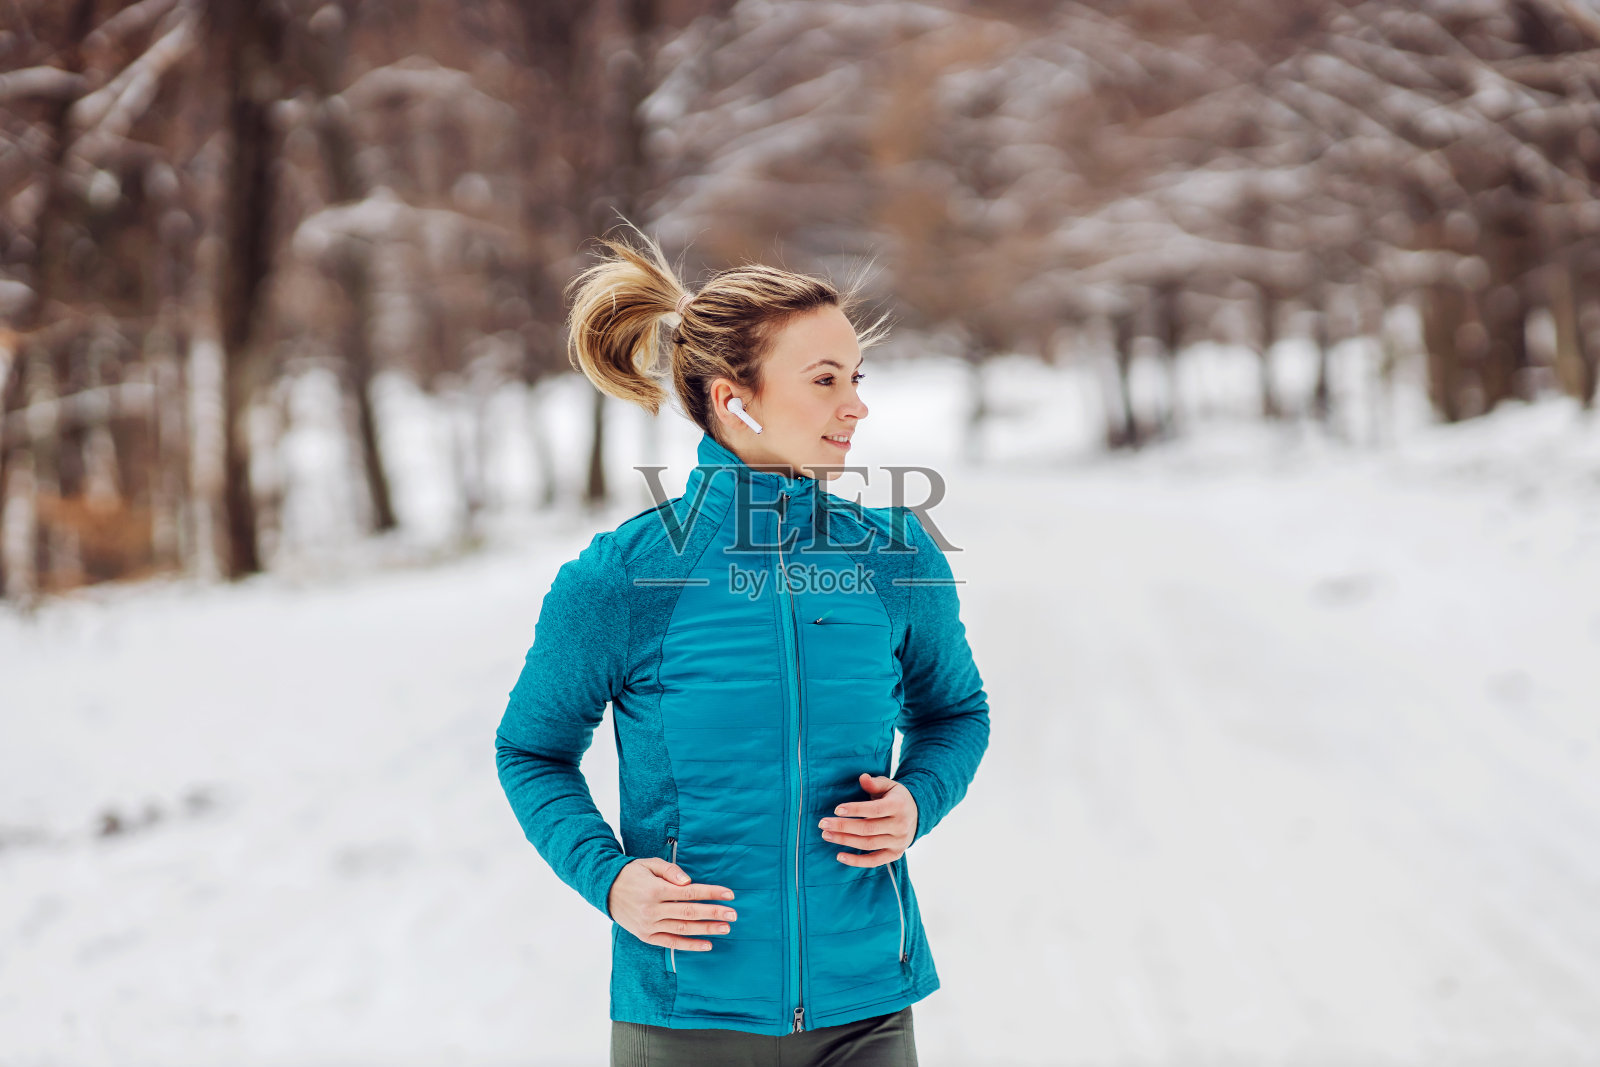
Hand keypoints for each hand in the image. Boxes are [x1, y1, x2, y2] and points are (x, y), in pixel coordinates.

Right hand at [607, 857, 737, 951]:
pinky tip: (706, 945)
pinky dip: (689, 945)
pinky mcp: (645, 936)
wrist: (605, 889)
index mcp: (654, 890)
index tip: (729, 894)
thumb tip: (689, 882)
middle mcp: (652, 910)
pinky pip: (670, 943)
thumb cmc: (631, 873)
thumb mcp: (649, 864)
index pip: (689, 893)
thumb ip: (670, 871)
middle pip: (689, 912)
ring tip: (725, 928)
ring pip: (682, 929)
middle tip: (733, 914)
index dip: (711, 893)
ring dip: (706, 929)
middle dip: (713, 913)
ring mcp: (648, 925)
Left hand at [819, 772, 918, 866]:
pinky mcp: (895, 854)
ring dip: (845, 841)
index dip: (855, 810)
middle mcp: (900, 826)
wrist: (917, 814)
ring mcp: (898, 842)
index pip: (874, 809)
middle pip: (868, 828)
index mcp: (898, 806)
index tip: (837, 810)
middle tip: (823, 824)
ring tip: (826, 835)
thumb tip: (862, 777)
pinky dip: (857, 861)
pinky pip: (874, 861)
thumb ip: (874, 783)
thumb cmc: (896, 797)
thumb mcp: (889, 785)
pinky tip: (840, 856)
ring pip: (868, 844)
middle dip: (843, 826)